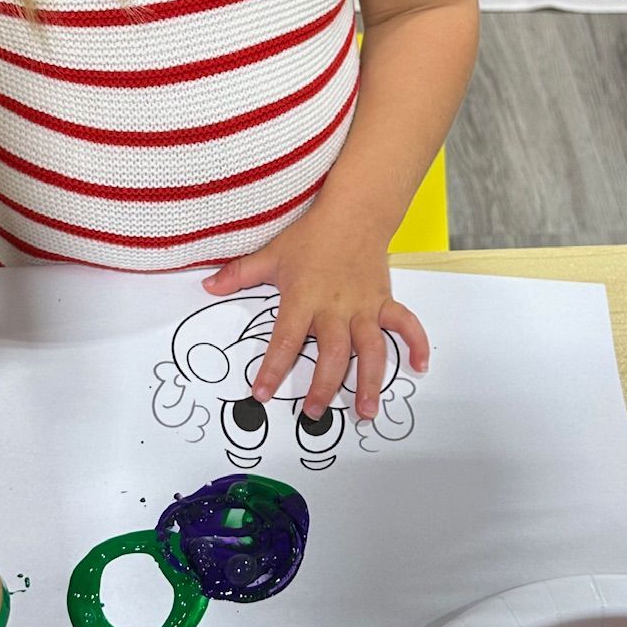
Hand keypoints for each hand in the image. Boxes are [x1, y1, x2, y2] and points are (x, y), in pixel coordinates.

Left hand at [202, 213, 427, 420]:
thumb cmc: (310, 235)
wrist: (353, 211)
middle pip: (332, 352)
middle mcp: (336, 307)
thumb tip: (206, 287)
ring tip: (366, 411)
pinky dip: (416, 344)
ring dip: (370, 381)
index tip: (261, 394)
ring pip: (370, 348)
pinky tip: (419, 368)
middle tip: (315, 414)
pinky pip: (405, 324)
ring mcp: (364, 306)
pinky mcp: (385, 301)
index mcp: (304, 298)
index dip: (272, 369)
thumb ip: (238, 274)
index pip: (285, 339)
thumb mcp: (271, 253)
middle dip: (324, 386)